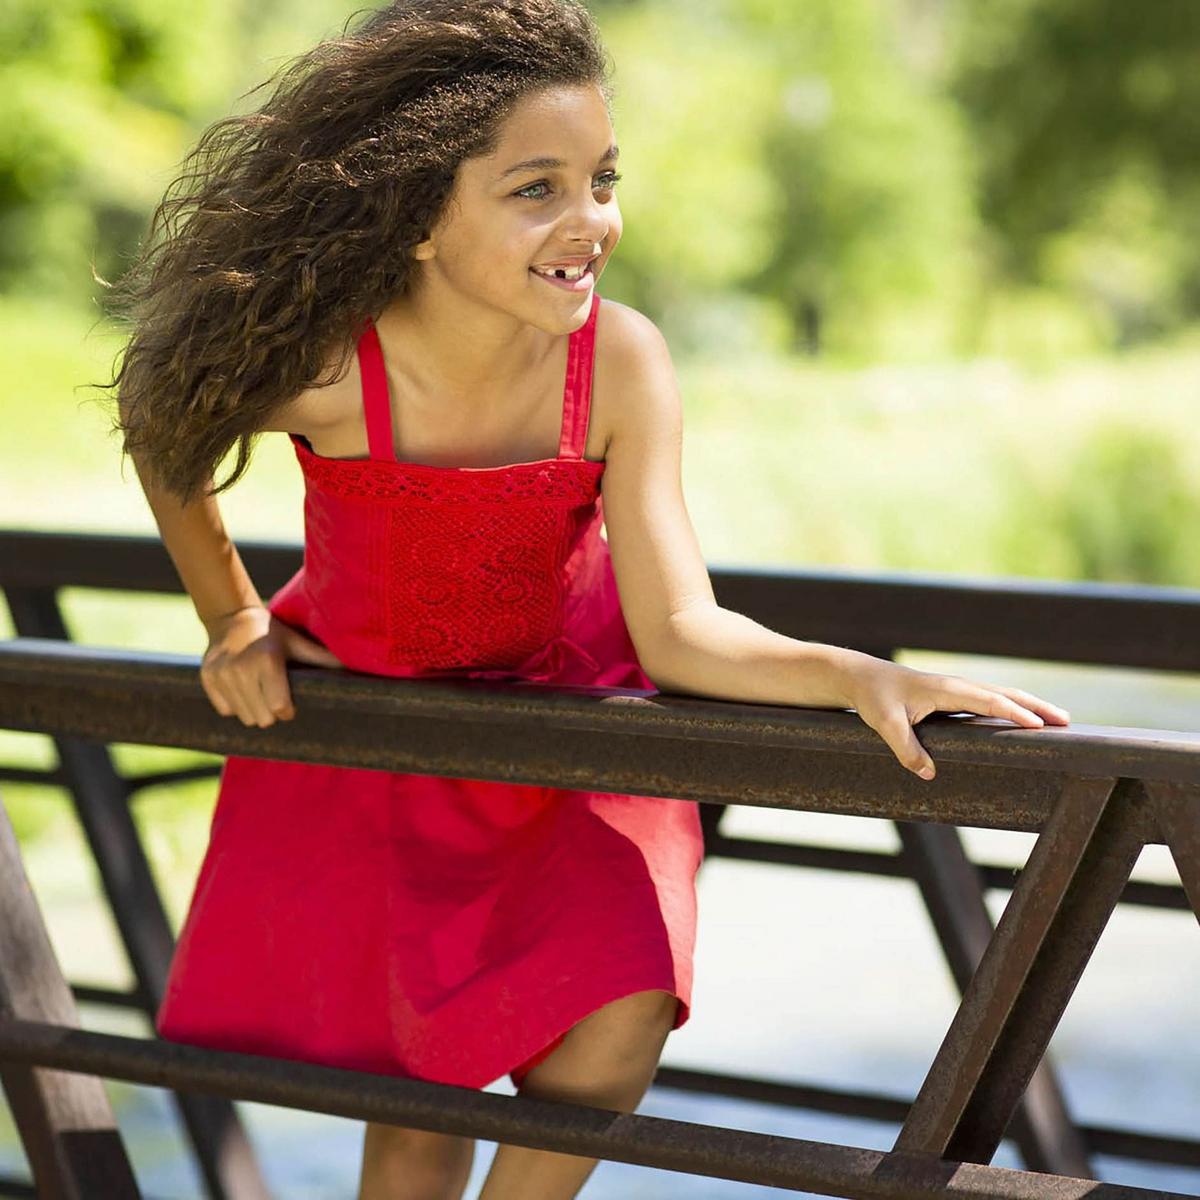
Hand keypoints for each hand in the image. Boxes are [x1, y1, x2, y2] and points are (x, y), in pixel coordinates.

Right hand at [200, 606, 341, 726]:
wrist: (231, 619)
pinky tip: (241, 687)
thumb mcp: (298, 643)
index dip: (287, 710)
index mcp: (268, 660)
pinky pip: (225, 710)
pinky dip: (235, 705)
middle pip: (262, 718)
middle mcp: (241, 668)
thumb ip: (322, 659)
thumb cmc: (272, 634)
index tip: (289, 704)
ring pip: (244, 717)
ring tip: (258, 691)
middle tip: (274, 696)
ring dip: (254, 710)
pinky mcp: (207, 679)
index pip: (279, 707)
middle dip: (272, 713)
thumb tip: (355, 669)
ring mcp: (221, 674)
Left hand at [845, 657, 1070, 780]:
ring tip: (1056, 719)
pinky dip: (1011, 706)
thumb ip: (906, 748)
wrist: (861, 678)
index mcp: (947, 689)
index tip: (1040, 725)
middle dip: (1036, 706)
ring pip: (1000, 695)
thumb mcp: (886, 724)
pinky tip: (1021, 718)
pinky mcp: (952, 695)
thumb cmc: (874, 698)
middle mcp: (957, 686)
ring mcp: (957, 688)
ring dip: (1029, 705)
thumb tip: (929, 774)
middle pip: (1005, 694)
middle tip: (1066, 721)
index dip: (1014, 713)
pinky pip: (989, 700)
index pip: (989, 701)